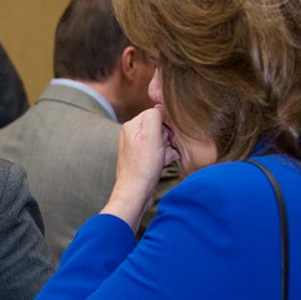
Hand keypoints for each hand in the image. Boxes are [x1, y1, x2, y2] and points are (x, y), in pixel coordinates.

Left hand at [102, 105, 178, 229]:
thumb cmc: (142, 167)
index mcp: (131, 125)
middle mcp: (132, 134)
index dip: (166, 124)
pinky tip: (166, 163)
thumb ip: (155, 117)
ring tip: (165, 158)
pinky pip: (159, 151)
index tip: (167, 137)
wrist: (135, 194)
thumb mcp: (151, 137)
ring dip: (169, 147)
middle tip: (166, 149)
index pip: (156, 113)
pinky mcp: (143, 158)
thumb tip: (160, 106)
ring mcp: (137, 147)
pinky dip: (166, 155)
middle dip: (168, 137)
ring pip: (162, 139)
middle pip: (160, 126)